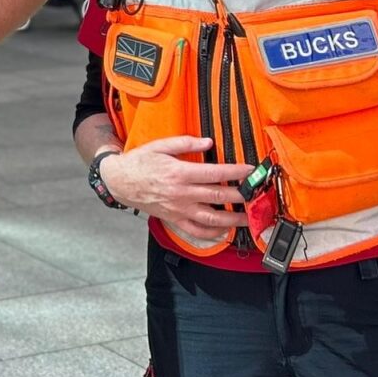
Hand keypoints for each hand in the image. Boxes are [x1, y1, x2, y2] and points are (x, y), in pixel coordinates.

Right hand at [99, 136, 253, 239]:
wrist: (119, 181)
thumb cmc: (140, 162)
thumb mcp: (159, 146)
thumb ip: (184, 143)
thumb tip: (208, 142)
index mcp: (179, 172)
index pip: (216, 173)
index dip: (237, 172)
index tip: (251, 171)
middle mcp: (181, 193)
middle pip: (218, 196)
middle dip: (242, 196)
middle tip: (258, 194)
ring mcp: (178, 209)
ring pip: (211, 218)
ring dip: (233, 219)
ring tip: (249, 217)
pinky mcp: (173, 219)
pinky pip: (196, 231)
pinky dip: (212, 234)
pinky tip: (224, 231)